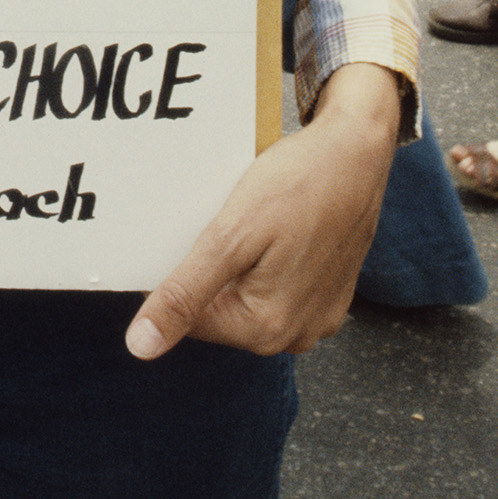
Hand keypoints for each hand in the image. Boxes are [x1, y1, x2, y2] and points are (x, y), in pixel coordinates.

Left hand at [125, 63, 400, 360]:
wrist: (357, 151)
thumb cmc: (298, 185)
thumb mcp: (231, 236)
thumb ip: (185, 295)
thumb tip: (140, 348)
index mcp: (266, 329)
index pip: (190, 321)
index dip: (177, 274)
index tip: (187, 232)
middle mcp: (296, 334)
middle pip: (221, 310)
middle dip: (211, 269)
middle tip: (222, 220)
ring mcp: (317, 315)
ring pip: (248, 296)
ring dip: (238, 263)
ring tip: (249, 221)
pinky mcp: (328, 292)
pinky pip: (277, 285)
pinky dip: (265, 259)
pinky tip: (271, 226)